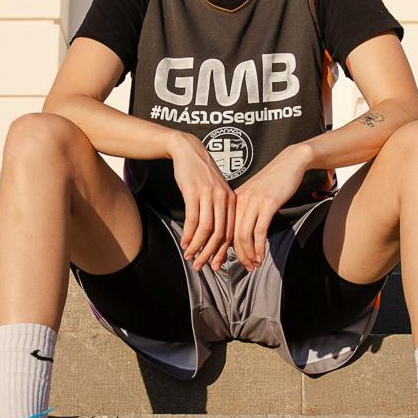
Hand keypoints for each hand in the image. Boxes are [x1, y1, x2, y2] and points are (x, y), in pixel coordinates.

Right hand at [167, 132, 235, 271]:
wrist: (189, 150)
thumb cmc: (201, 174)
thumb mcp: (215, 192)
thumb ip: (219, 212)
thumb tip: (218, 237)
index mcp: (232, 200)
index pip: (231, 232)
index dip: (223, 252)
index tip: (215, 265)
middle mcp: (223, 199)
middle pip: (220, 234)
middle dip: (210, 254)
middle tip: (202, 267)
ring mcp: (209, 195)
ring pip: (207, 230)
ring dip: (198, 247)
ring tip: (190, 257)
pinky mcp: (194, 192)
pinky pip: (193, 219)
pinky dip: (189, 235)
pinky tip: (185, 244)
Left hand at [232, 145, 309, 271]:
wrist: (289, 162)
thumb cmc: (274, 180)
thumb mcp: (254, 195)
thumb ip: (245, 211)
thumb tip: (240, 235)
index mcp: (234, 200)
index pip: (224, 229)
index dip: (221, 249)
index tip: (223, 262)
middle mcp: (241, 201)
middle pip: (232, 235)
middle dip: (235, 256)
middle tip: (243, 268)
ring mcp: (254, 202)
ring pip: (244, 236)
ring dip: (249, 254)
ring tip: (254, 265)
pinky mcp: (268, 203)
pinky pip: (260, 231)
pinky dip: (260, 247)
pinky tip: (262, 256)